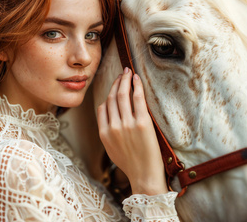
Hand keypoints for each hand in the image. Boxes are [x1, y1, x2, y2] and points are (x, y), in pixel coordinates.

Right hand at [97, 67, 167, 195]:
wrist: (144, 176)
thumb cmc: (131, 164)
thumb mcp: (112, 150)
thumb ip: (108, 133)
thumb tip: (110, 118)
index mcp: (104, 133)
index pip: (102, 108)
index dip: (108, 95)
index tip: (114, 87)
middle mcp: (113, 126)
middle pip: (111, 98)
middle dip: (116, 83)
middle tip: (121, 73)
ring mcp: (127, 124)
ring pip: (122, 95)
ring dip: (124, 80)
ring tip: (128, 72)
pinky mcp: (142, 123)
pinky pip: (137, 98)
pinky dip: (136, 86)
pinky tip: (136, 78)